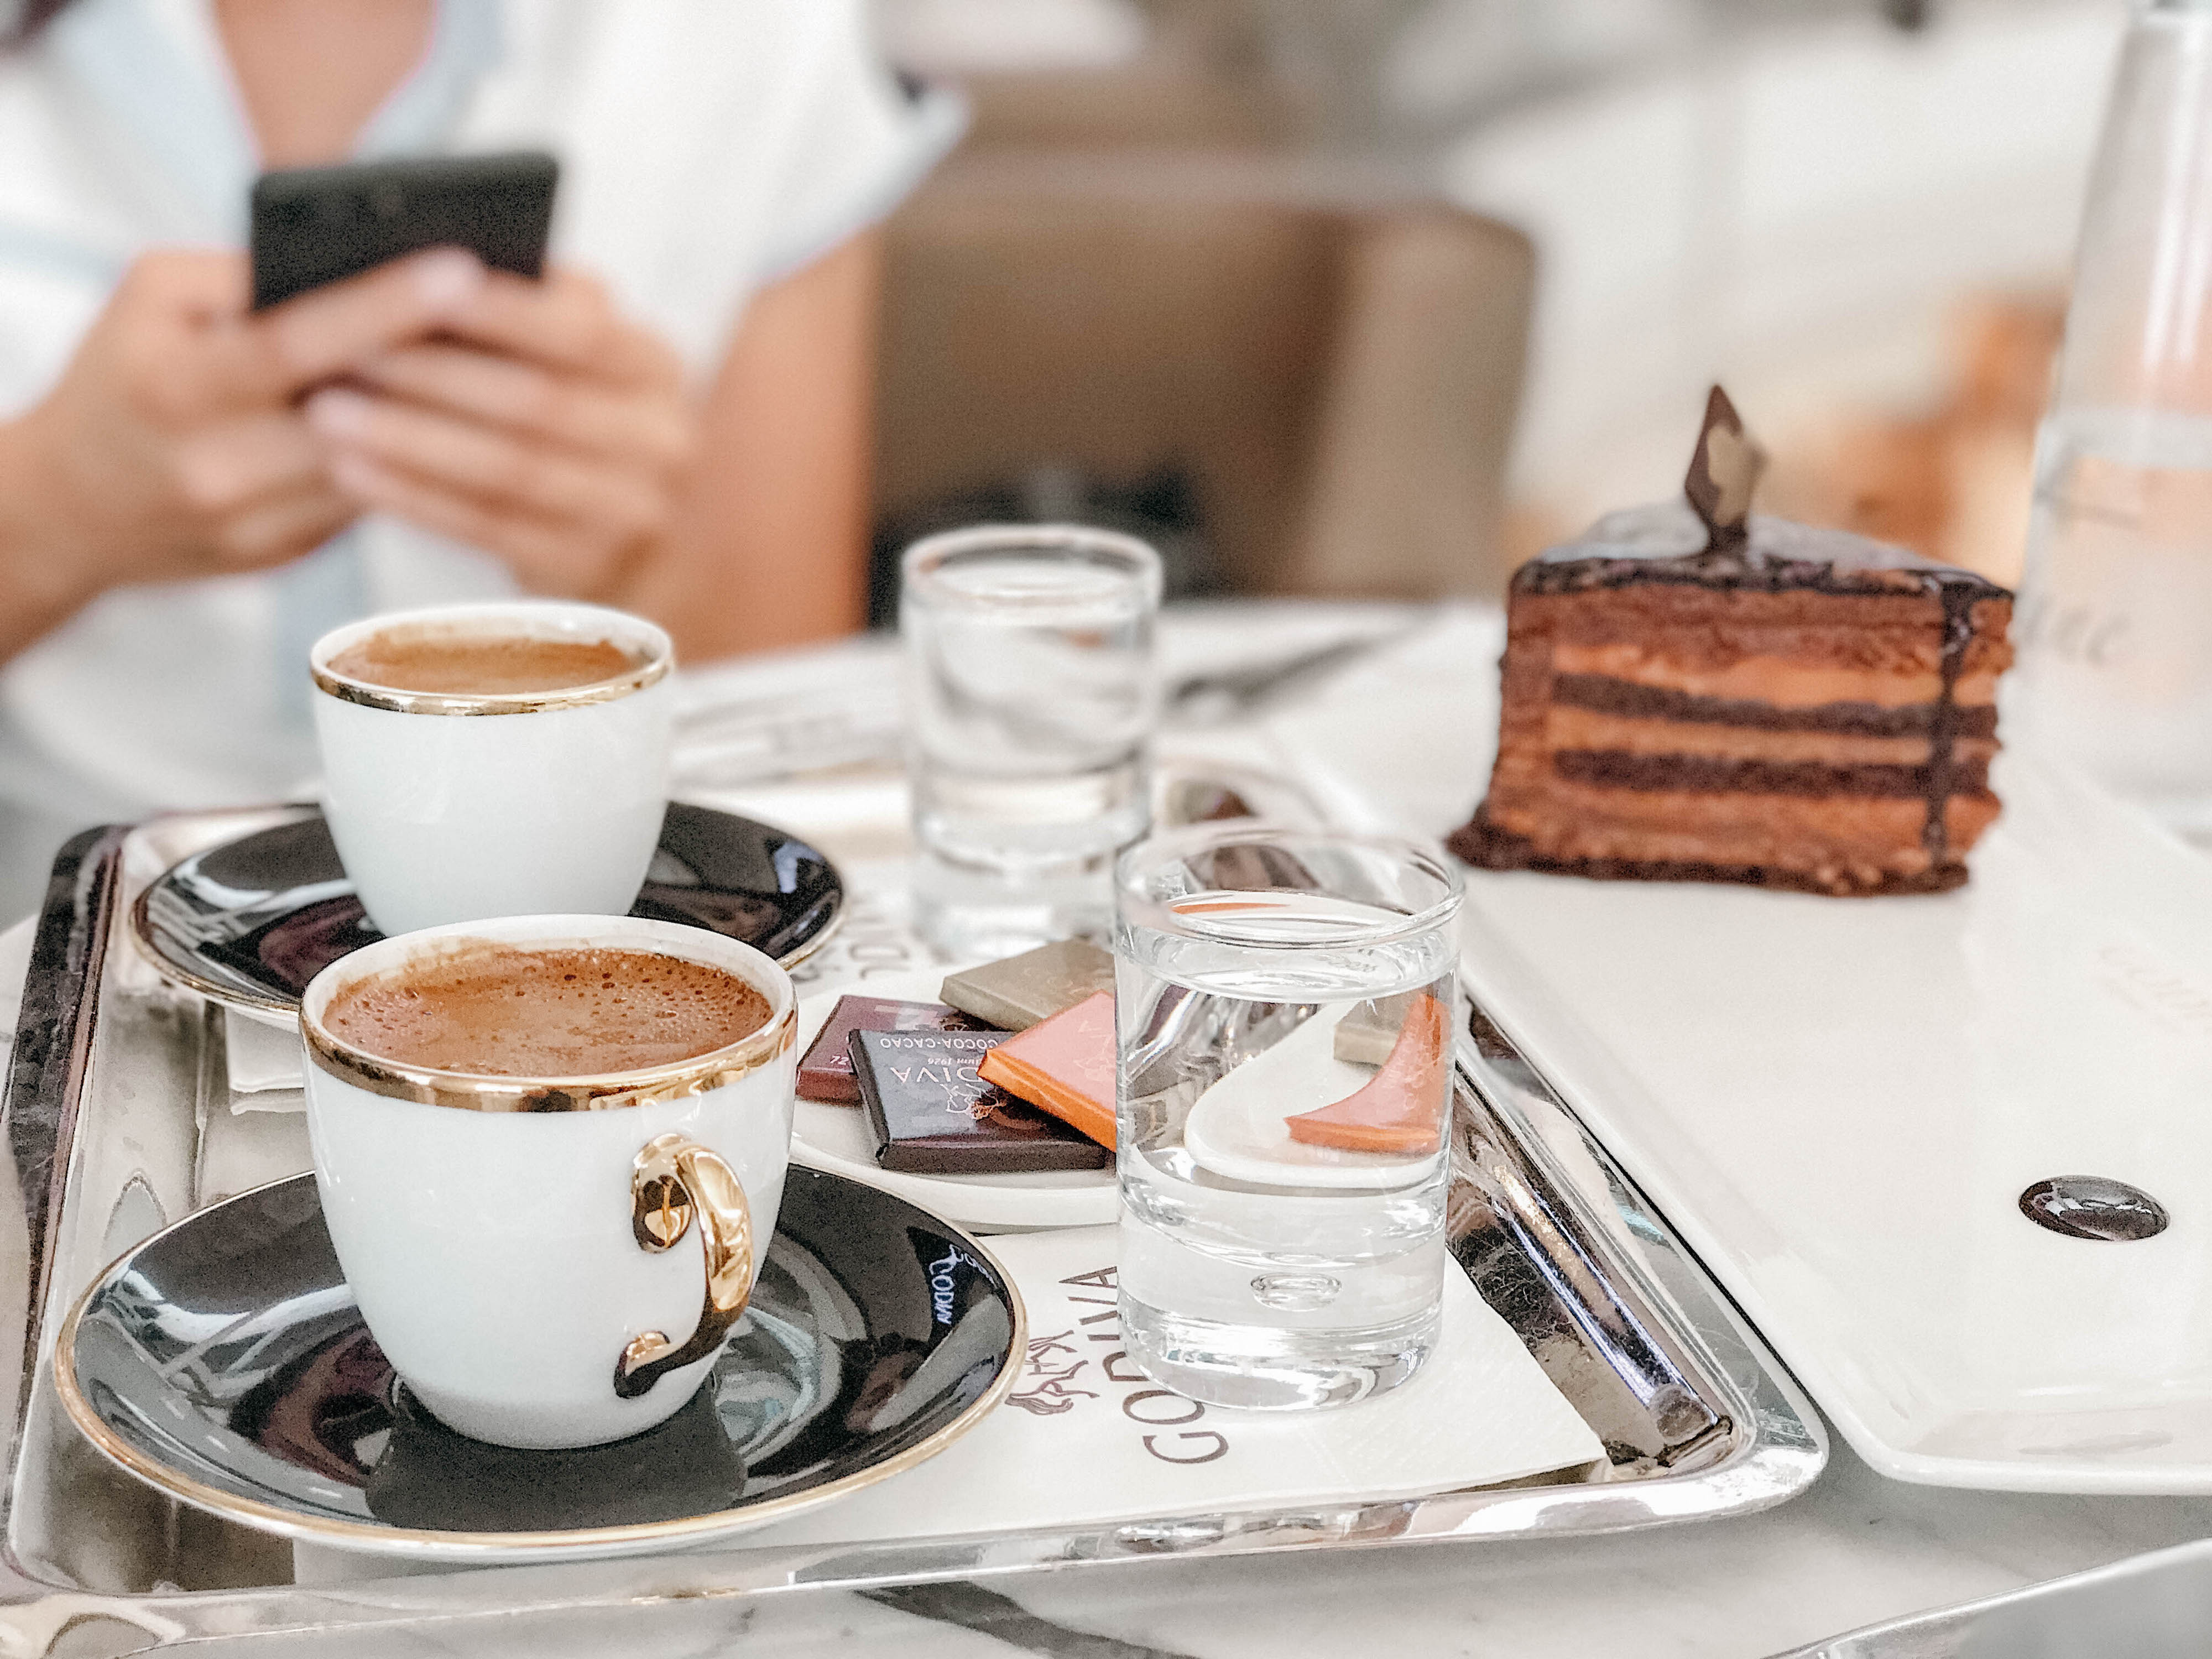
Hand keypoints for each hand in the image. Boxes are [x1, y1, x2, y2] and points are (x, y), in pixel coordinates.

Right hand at [2, 247, 486, 602]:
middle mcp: (218, 466)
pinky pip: (372, 500)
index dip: (384, 308)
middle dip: (444, 367)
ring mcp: (258, 523)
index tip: (463, 270)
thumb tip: (355, 261)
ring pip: (381, 465)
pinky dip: (418, 459)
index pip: (297, 343)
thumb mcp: (152, 300)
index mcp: (177, 387)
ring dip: (446, 419)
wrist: (70, 506)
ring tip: (514, 362)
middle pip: (360, 415)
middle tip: (522, 317)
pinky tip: (469, 421)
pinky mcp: (290, 555)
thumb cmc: (123, 374)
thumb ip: (241, 275)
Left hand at [304, 267, 697, 600]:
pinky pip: (486, 528)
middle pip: (538, 403)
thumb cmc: (566, 411)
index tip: (418, 281)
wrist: (619, 530)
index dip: (503, 310)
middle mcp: (662, 441)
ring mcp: (630, 512)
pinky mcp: (585, 568)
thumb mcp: (574, 354)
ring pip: (507, 470)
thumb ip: (533, 303)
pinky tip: (351, 471)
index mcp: (656, 366)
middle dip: (433, 374)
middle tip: (342, 348)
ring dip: (409, 438)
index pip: (584, 331)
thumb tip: (427, 260)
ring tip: (327, 410)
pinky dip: (413, 496)